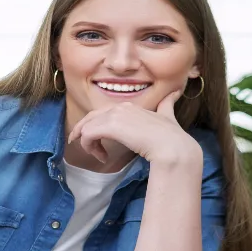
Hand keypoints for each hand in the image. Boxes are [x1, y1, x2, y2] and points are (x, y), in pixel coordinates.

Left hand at [67, 91, 199, 165]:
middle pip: (90, 117)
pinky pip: (87, 135)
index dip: (94, 124)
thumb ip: (167, 105)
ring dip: (89, 143)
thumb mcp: (168, 116)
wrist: (172, 145)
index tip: (93, 139)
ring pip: (87, 127)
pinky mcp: (109, 126)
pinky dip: (89, 147)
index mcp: (130, 106)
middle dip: (81, 130)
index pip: (103, 112)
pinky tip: (102, 157)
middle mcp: (120, 107)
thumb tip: (175, 93)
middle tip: (76, 142)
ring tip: (98, 156)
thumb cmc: (172, 136)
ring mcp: (114, 115)